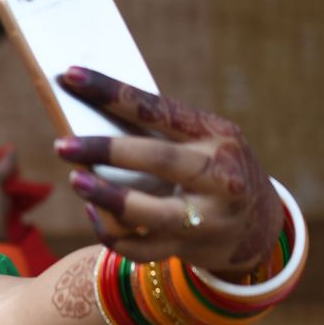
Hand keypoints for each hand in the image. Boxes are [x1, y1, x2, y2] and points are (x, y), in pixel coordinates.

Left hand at [55, 66, 283, 275]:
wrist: (260, 227)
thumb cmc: (214, 170)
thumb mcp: (205, 143)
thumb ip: (161, 134)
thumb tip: (88, 117)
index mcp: (218, 135)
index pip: (158, 109)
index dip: (112, 92)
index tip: (71, 76)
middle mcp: (220, 175)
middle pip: (157, 159)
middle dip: (106, 150)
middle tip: (63, 145)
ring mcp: (208, 216)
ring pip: (147, 211)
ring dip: (106, 196)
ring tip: (76, 181)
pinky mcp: (191, 248)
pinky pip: (140, 246)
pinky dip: (110, 231)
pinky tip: (95, 213)